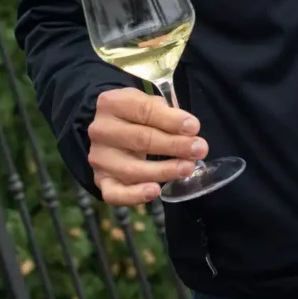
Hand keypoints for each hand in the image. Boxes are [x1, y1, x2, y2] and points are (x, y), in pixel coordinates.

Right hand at [88, 87, 207, 204]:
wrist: (109, 128)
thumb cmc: (135, 114)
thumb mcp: (148, 102)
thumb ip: (167, 114)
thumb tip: (190, 130)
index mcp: (112, 102)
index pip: (144, 111)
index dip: (171, 121)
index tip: (194, 127)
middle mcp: (100, 130)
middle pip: (140, 140)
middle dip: (174, 146)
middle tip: (199, 149)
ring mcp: (99, 157)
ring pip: (132, 170)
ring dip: (163, 171)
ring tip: (187, 168)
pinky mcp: (100, 180)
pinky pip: (114, 194)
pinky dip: (134, 195)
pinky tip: (155, 191)